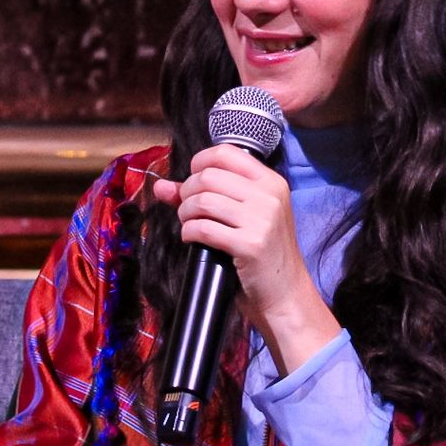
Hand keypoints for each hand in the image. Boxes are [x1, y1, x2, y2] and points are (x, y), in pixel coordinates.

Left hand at [151, 146, 339, 374]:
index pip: (226, 153)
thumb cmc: (262, 252)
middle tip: (188, 210)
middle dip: (187, 192)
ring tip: (189, 224)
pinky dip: (189, 233)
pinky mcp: (250, 245)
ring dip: (186, 213)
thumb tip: (161, 186)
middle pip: (208, 176)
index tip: (193, 181)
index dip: (199, 163)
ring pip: (202, 201)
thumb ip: (205, 195)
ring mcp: (262, 220)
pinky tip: (192, 238)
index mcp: (271, 182)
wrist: (285, 292)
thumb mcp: (244, 216)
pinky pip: (203, 229)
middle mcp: (269, 196)